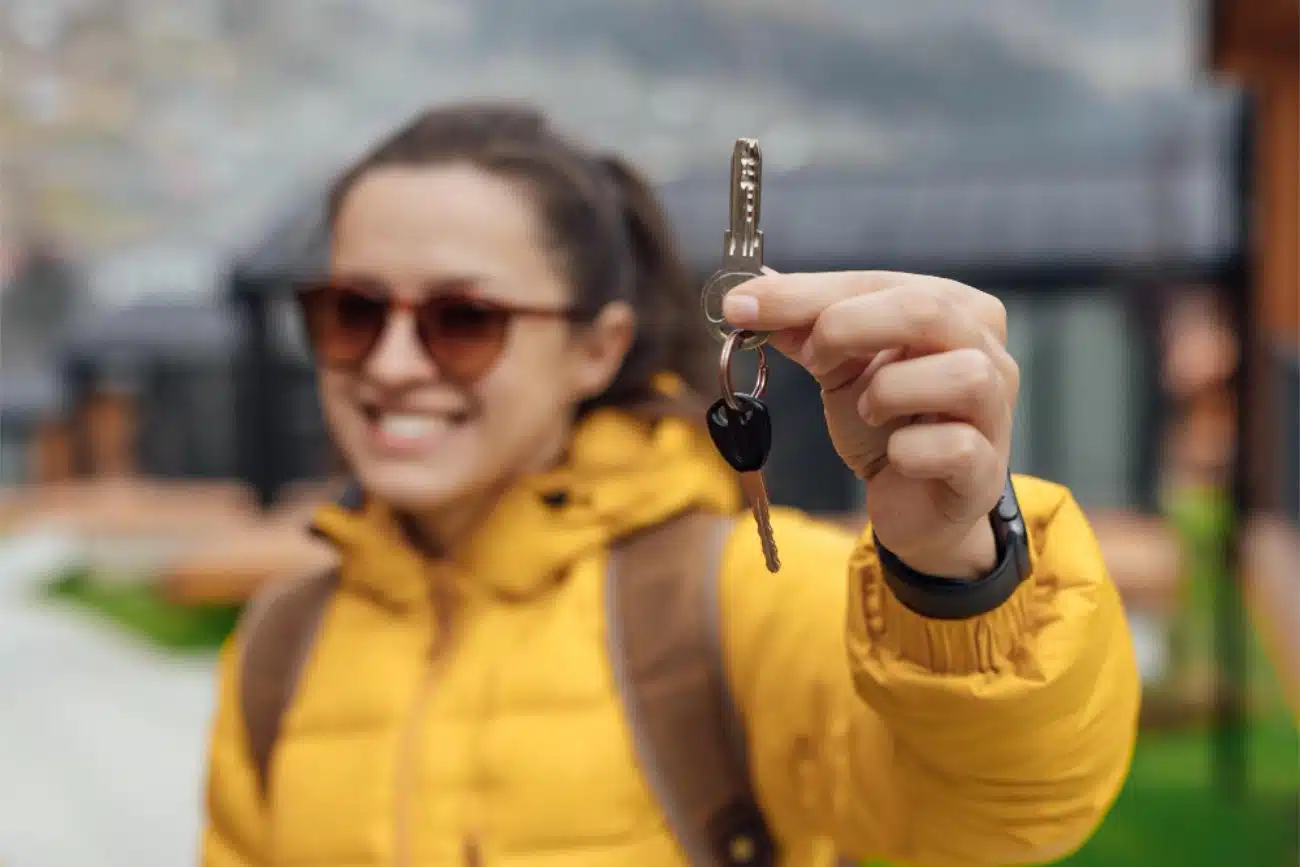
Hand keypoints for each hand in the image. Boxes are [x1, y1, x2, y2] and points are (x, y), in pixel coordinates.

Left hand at [723, 271, 1017, 578]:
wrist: (910, 502)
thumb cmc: (884, 424)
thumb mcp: (838, 368)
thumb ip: (802, 330)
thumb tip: (745, 301)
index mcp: (952, 309)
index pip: (877, 282)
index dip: (806, 293)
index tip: (742, 306)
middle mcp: (987, 351)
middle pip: (928, 310)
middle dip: (848, 326)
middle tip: (810, 358)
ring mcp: (995, 411)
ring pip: (962, 374)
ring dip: (892, 390)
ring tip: (868, 410)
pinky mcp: (985, 470)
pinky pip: (957, 446)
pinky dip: (911, 450)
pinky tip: (895, 456)